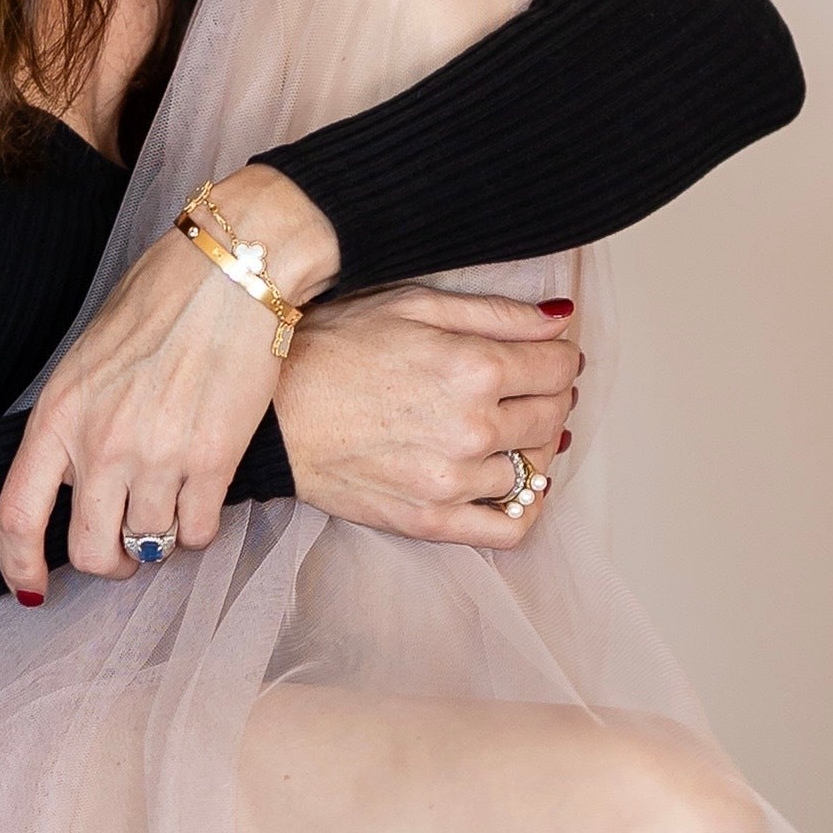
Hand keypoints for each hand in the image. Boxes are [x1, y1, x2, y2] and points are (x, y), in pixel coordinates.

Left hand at [0, 166, 338, 601]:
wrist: (232, 269)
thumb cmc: (161, 299)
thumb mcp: (90, 355)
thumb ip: (77, 419)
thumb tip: (78, 476)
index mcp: (60, 412)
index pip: (17, 515)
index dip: (18, 565)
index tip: (31, 588)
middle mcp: (101, 443)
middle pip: (89, 551)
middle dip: (108, 560)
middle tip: (125, 545)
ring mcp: (157, 456)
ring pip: (149, 546)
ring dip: (159, 537)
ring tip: (170, 503)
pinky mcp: (213, 460)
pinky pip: (199, 531)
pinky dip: (199, 525)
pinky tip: (201, 492)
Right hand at [272, 283, 579, 548]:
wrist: (273, 411)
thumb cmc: (333, 346)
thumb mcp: (412, 304)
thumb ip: (494, 312)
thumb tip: (559, 318)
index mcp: (473, 366)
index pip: (557, 366)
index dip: (558, 356)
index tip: (546, 354)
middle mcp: (473, 427)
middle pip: (553, 416)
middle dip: (551, 396)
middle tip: (531, 386)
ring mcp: (454, 480)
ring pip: (535, 470)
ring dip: (534, 446)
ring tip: (506, 428)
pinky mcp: (432, 520)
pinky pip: (510, 528)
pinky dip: (524, 507)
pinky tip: (509, 483)